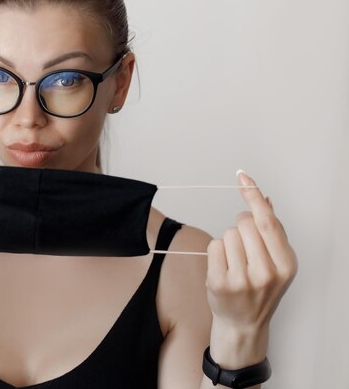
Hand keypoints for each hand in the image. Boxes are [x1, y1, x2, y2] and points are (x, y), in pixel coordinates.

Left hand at [205, 170, 297, 331]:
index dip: (253, 196)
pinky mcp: (220, 283)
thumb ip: (272, 231)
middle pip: (243, 223)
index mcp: (285, 264)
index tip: (243, 177)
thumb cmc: (260, 288)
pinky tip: (224, 268)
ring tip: (236, 262)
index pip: (267, 221)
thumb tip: (265, 199)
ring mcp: (242, 280)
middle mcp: (266, 273)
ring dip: (229, 242)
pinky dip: (217, 252)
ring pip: (227, 233)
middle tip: (244, 246)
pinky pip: (214, 246)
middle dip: (241, 226)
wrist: (244, 323)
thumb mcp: (276, 262)